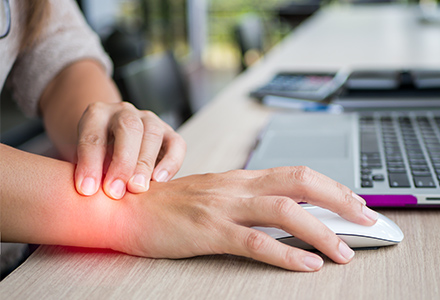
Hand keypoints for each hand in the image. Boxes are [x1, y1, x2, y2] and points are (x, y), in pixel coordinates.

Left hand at [74, 102, 185, 198]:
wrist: (112, 146)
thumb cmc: (94, 159)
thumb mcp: (82, 160)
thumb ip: (85, 171)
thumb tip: (86, 193)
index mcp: (97, 114)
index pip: (93, 136)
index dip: (89, 163)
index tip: (87, 190)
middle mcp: (124, 112)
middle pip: (128, 129)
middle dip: (122, 162)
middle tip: (115, 191)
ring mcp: (150, 120)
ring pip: (153, 134)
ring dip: (144, 164)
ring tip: (137, 189)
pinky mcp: (170, 133)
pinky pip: (176, 144)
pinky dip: (170, 163)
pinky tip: (160, 181)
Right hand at [110, 167, 377, 271]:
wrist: (126, 205)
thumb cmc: (170, 204)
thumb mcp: (214, 195)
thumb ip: (247, 200)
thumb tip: (281, 211)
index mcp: (240, 178)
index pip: (296, 173)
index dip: (331, 186)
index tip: (354, 201)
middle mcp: (237, 186)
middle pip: (300, 182)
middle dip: (340, 199)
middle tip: (367, 218)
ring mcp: (222, 206)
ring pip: (284, 211)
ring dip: (321, 231)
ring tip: (345, 250)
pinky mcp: (207, 230)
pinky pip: (255, 241)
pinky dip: (285, 253)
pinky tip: (307, 265)